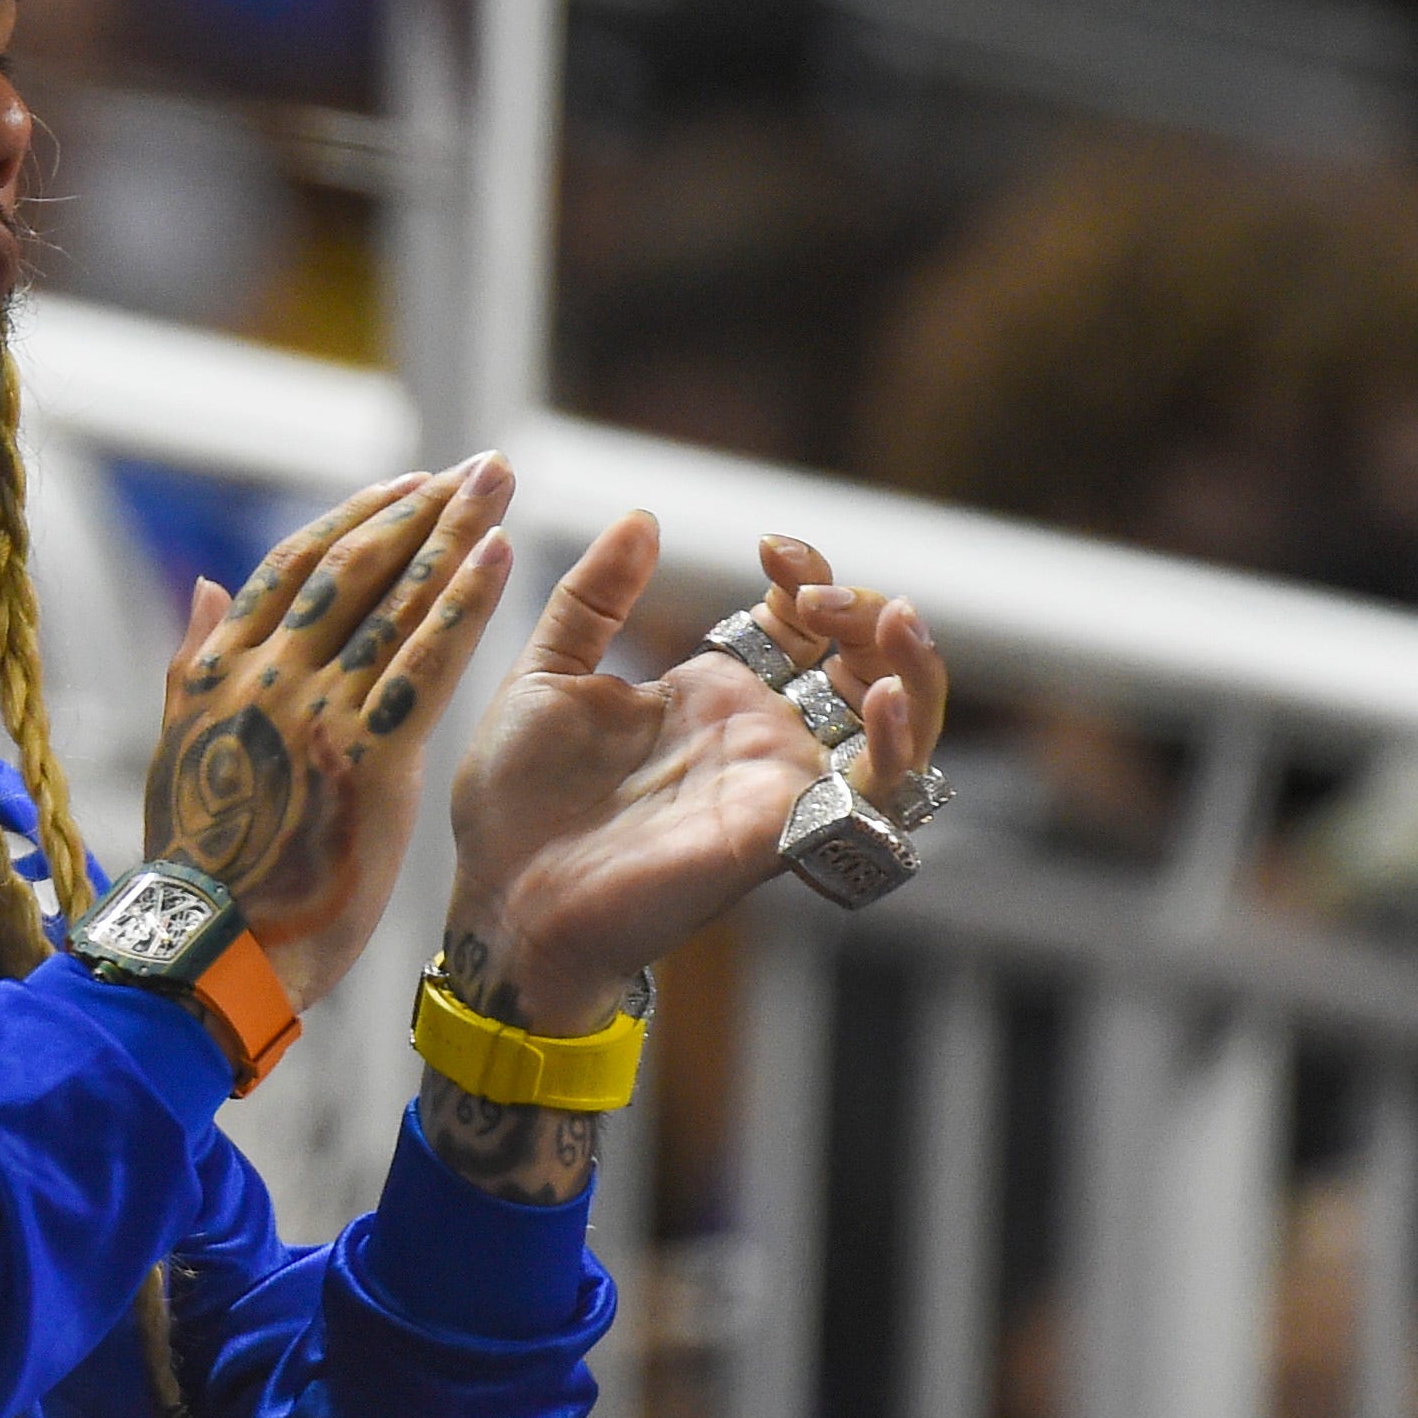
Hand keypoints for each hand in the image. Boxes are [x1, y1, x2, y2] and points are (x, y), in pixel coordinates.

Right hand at [139, 457, 518, 1015]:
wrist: (211, 950)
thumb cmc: (200, 866)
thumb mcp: (179, 751)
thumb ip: (195, 662)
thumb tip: (209, 586)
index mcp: (219, 671)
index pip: (295, 567)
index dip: (359, 517)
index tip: (412, 484)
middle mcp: (266, 676)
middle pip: (354, 566)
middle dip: (423, 506)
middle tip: (483, 465)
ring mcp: (316, 713)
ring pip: (394, 601)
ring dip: (455, 533)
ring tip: (499, 484)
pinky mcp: (366, 759)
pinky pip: (424, 665)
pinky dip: (463, 604)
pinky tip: (501, 558)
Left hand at [440, 522, 949, 1037]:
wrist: (501, 899)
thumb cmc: (514, 802)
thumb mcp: (545, 674)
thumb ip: (592, 599)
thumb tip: (641, 518)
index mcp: (708, 694)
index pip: (799, 623)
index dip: (804, 576)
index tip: (769, 547)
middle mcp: (758, 736)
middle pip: (862, 663)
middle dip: (860, 609)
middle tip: (812, 596)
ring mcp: (779, 784)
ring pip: (900, 729)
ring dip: (916, 670)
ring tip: (891, 620)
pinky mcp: (786, 832)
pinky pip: (879, 796)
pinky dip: (900, 746)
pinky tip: (885, 701)